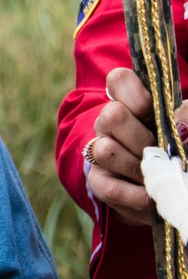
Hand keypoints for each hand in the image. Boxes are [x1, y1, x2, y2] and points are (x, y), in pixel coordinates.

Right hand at [87, 68, 187, 227]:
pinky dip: (131, 195)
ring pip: (106, 150)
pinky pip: (106, 186)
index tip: (153, 110)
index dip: (135, 94)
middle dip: (141, 137)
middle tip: (160, 150)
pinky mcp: (98, 180)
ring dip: (137, 167)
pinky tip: (149, 197)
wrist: (166, 177)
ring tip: (156, 176)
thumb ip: (187, 117)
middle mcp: (109, 121)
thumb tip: (180, 126)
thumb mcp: (187, 124)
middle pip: (111, 115)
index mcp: (131, 100)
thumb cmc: (175, 142)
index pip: (118, 80)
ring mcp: (100, 149)